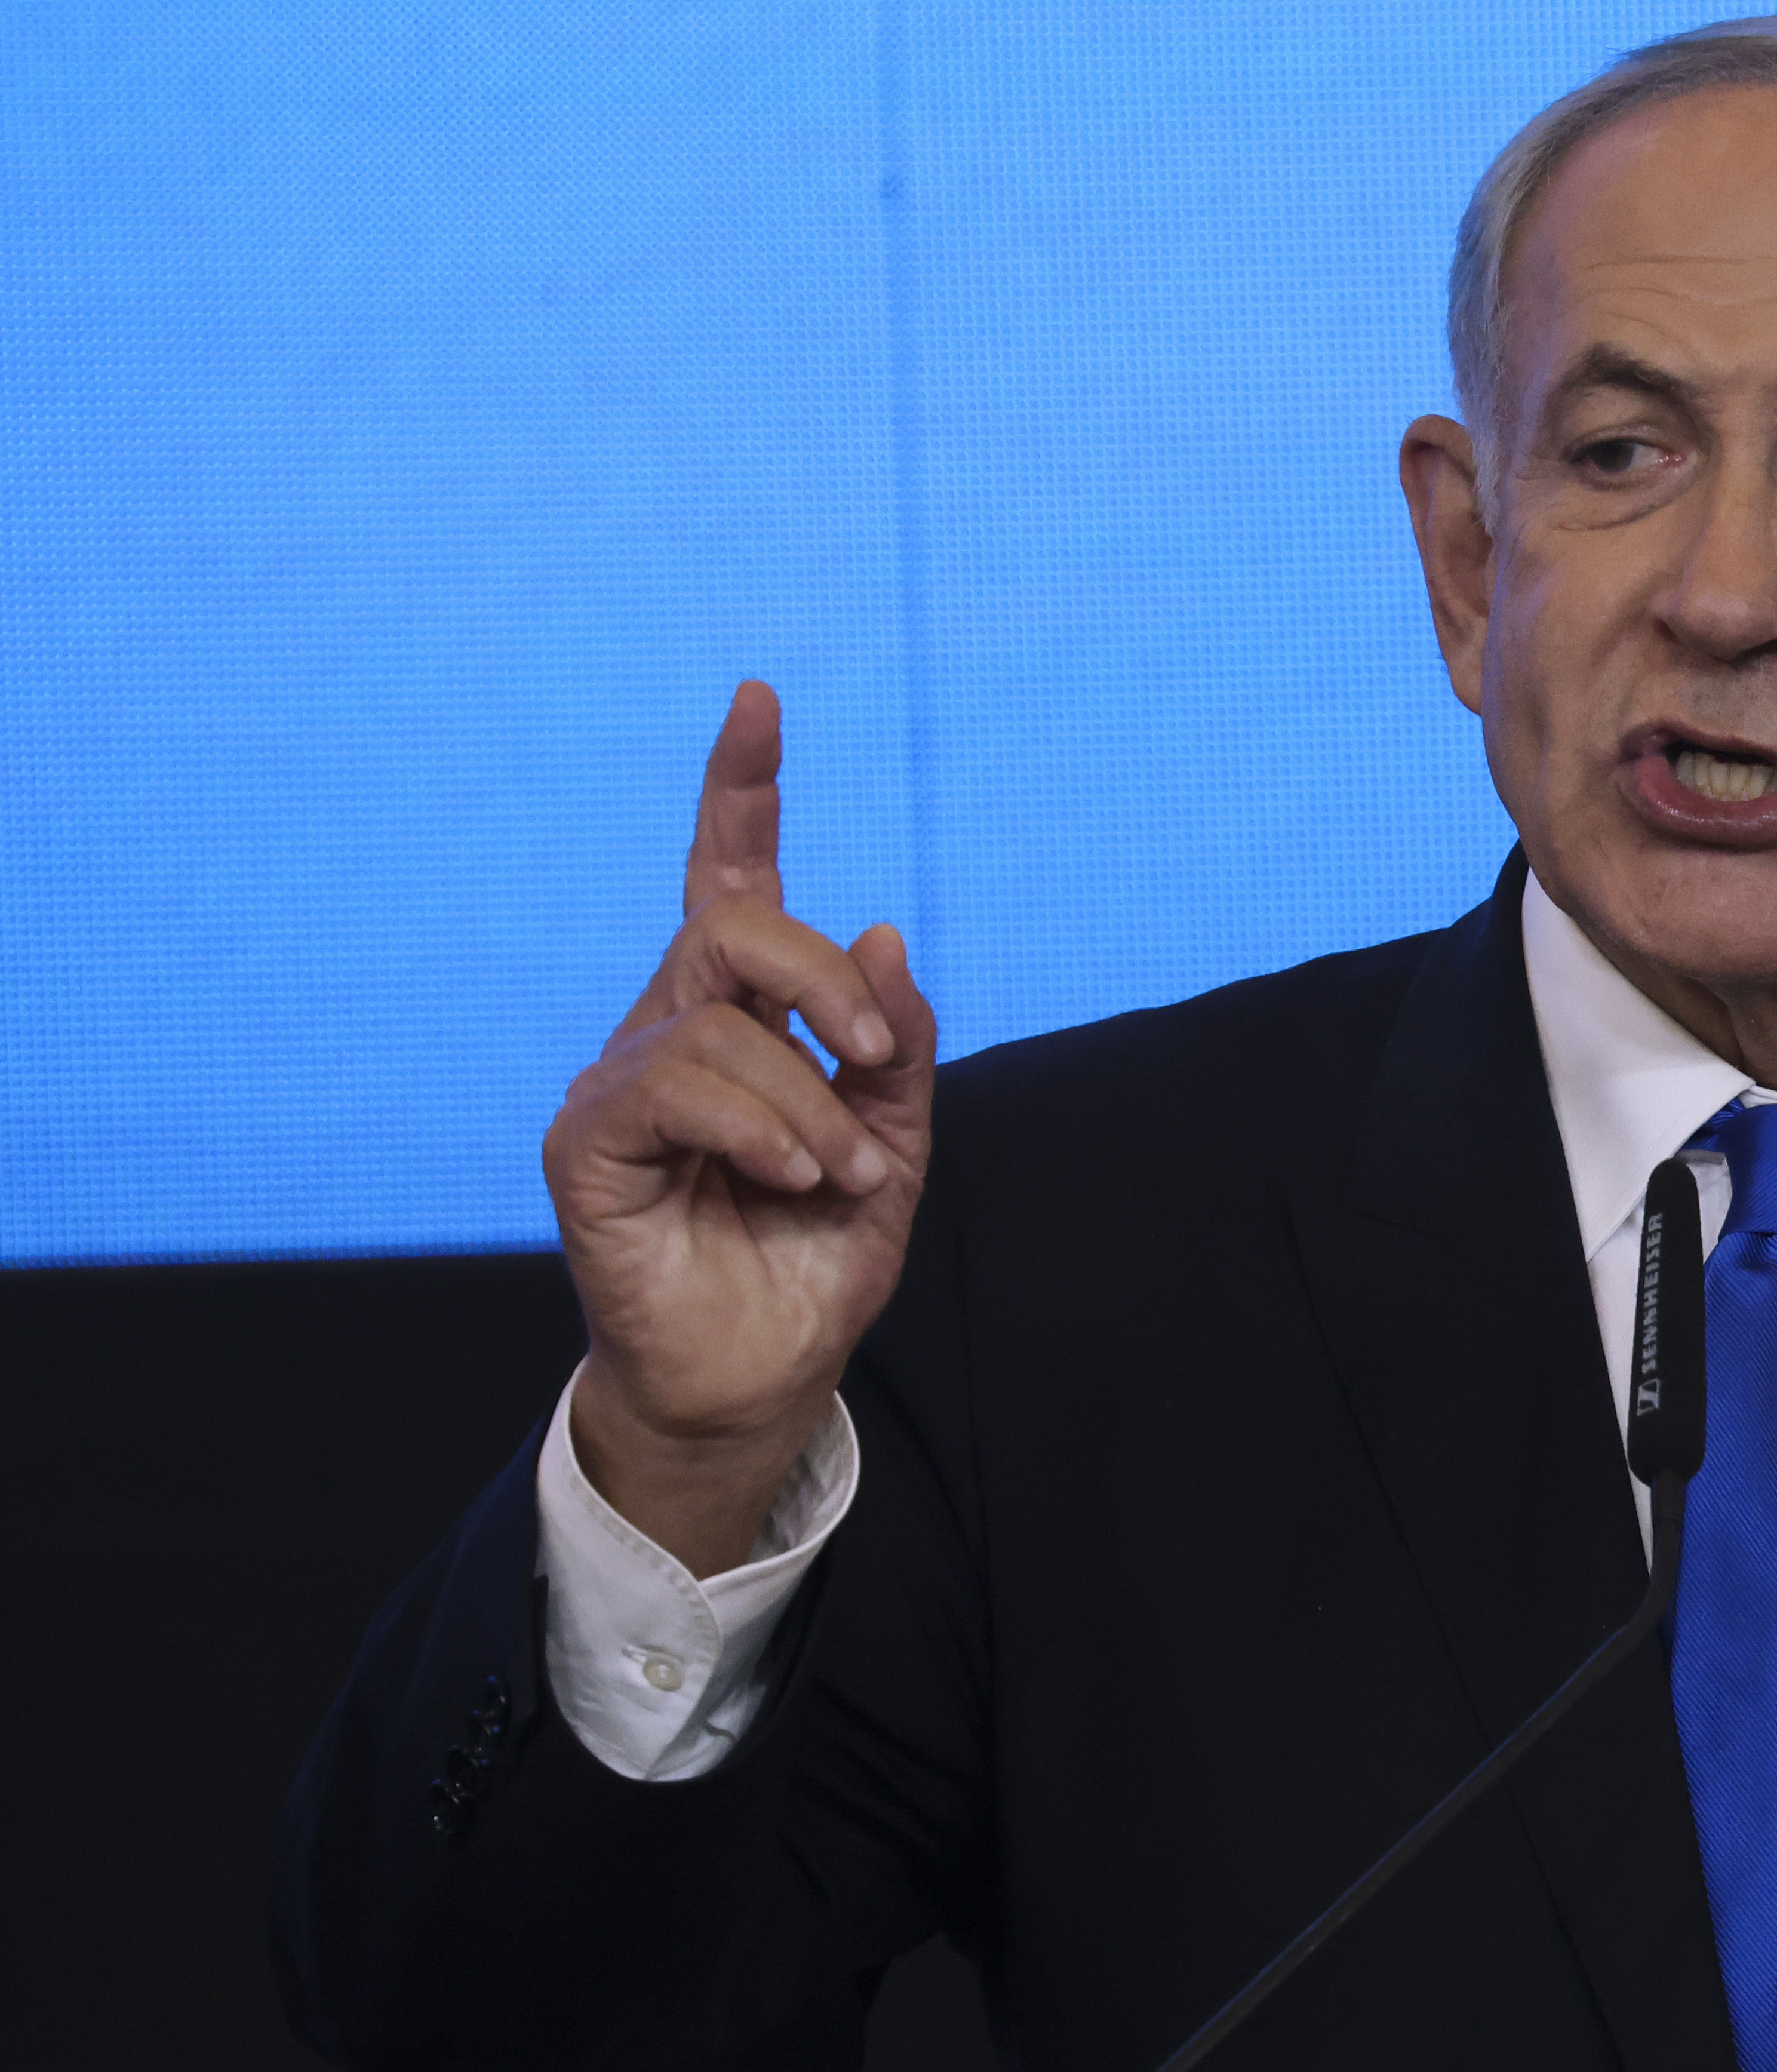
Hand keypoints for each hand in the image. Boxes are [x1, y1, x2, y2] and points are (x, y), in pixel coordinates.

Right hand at [542, 682, 937, 1573]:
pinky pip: (677, 1087)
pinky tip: (792, 1177)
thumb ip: (891, 1041)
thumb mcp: (893, 1137)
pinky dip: (759, 1126)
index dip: (742, 791)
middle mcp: (671, 1027)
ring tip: (835, 1177)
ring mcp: (621, 1079)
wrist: (767, 1369)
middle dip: (826, 983)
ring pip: (723, 1025)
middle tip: (875, 1062)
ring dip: (812, 1105)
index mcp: (743, 1014)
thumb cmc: (817, 1254)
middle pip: (735, 927)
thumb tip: (880, 929)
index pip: (730, 879)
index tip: (761, 702)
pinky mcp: (588, 1141)